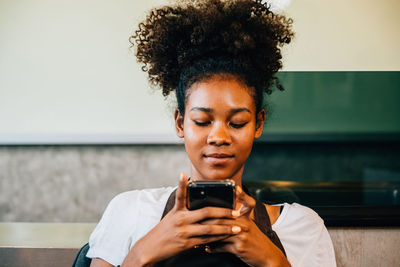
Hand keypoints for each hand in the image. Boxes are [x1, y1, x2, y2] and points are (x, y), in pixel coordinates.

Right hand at [122, 173, 241, 266]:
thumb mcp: (171, 216)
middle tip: (236, 212)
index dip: (182, 184)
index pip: (180, 195)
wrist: (151, 248)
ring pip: (209, 229)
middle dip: (223, 212)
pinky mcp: (187, 244)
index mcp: (177, 211)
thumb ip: (184, 209)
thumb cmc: (163, 231)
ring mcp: (184, 232)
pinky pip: (206, 240)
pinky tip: (227, 236)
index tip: (183, 174)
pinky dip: (218, 238)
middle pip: (205, 213)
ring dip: (225, 228)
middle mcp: (181, 220)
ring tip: (238, 227)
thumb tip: (196, 200)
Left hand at [201, 186, 290, 266]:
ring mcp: (242, 236)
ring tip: (197, 236)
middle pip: (223, 219)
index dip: (243, 195)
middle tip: (196, 221)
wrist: (267, 255)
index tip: (236, 187)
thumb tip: (220, 214)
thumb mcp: (250, 226)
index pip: (247, 203)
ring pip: (220, 232)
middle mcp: (244, 225)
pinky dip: (213, 248)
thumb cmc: (255, 240)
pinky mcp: (239, 248)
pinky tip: (207, 247)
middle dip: (207, 221)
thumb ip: (237, 219)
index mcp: (246, 218)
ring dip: (207, 236)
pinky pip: (222, 246)